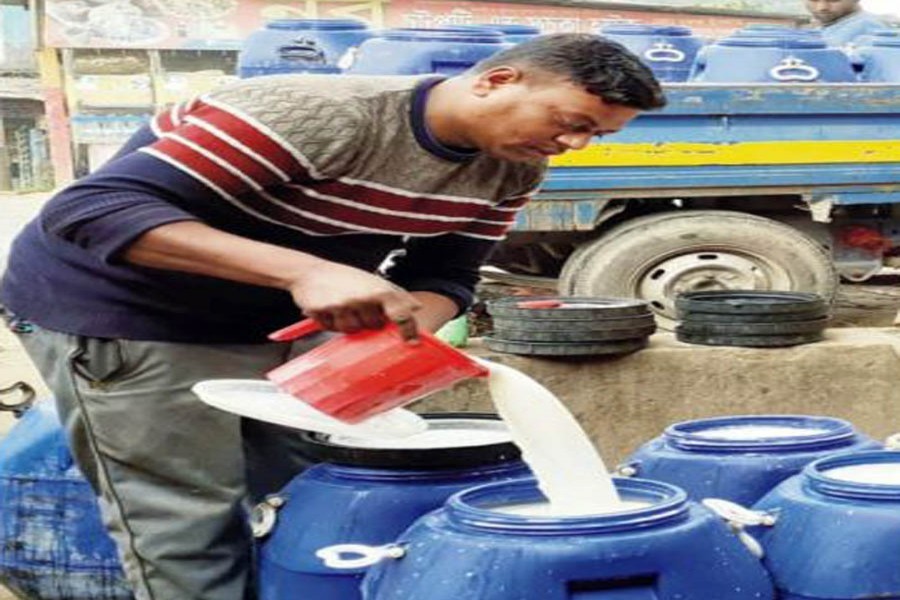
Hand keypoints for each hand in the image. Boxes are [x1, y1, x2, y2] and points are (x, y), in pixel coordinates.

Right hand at [286, 261, 422, 339]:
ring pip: (353, 330)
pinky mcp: (325, 311)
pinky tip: (329, 309)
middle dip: (368, 320)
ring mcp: (344, 304)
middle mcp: (364, 296)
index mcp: (380, 289)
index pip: (401, 314)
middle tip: (358, 306)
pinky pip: (332, 329)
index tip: (411, 342)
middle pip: (375, 326)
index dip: (408, 330)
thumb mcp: (373, 281)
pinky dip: (330, 323)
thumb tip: (416, 307)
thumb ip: (396, 295)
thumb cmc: (343, 277)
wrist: (309, 272)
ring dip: (348, 323)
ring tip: (342, 306)